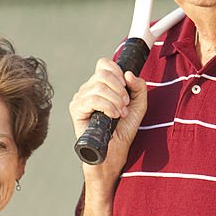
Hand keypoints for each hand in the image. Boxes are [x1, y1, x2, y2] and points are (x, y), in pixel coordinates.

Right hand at [70, 58, 147, 175]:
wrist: (115, 151)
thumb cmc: (124, 129)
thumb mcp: (139, 105)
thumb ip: (139, 86)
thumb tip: (128, 74)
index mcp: (100, 84)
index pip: (104, 64)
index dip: (117, 71)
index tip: (126, 87)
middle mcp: (88, 89)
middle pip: (102, 73)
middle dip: (119, 89)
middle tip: (125, 105)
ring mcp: (80, 98)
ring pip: (98, 87)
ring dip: (115, 100)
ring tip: (120, 113)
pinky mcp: (76, 109)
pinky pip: (92, 99)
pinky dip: (107, 106)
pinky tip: (113, 116)